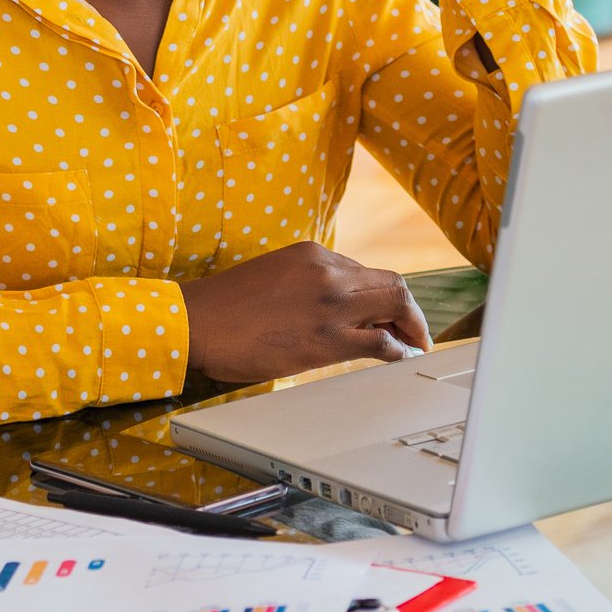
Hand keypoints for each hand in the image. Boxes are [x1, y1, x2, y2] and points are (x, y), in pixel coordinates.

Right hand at [178, 240, 431, 383]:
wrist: (196, 322)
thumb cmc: (225, 306)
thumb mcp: (275, 275)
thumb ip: (308, 283)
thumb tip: (334, 309)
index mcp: (313, 254)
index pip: (365, 272)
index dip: (382, 296)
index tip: (388, 314)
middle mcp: (329, 271)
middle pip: (392, 283)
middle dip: (410, 310)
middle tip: (415, 332)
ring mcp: (331, 303)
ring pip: (396, 304)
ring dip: (412, 327)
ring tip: (415, 345)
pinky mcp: (327, 338)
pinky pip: (380, 342)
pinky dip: (398, 349)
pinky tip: (398, 358)